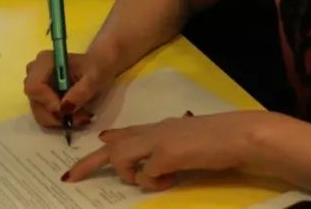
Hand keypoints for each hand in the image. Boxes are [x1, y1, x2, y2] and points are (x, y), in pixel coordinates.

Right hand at [23, 50, 114, 127]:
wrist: (99, 67)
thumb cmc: (97, 67)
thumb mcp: (95, 76)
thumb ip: (82, 90)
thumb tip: (65, 108)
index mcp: (44, 62)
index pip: (34, 86)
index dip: (47, 102)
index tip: (66, 111)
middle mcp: (34, 74)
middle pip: (36, 103)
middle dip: (57, 116)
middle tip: (80, 119)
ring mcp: (36, 89)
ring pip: (40, 114)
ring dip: (61, 120)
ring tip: (82, 117)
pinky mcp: (41, 100)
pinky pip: (46, 117)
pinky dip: (61, 120)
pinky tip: (76, 116)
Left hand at [63, 110, 275, 190]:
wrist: (240, 135)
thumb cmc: (224, 140)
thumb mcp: (191, 142)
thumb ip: (173, 147)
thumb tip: (159, 163)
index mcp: (164, 127)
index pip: (130, 131)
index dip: (113, 138)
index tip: (101, 140)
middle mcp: (156, 130)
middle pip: (113, 146)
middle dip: (90, 163)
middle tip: (70, 178)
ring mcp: (158, 141)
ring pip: (121, 157)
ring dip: (129, 174)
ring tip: (154, 180)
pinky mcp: (164, 154)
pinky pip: (146, 175)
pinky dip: (154, 182)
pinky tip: (173, 179)